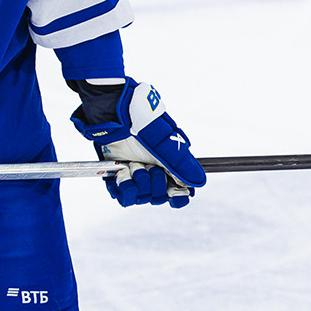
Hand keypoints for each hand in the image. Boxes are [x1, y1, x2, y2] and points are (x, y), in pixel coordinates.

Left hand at [71, 79, 205, 207]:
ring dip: (137, 183)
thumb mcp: (164, 142)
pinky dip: (122, 187)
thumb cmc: (140, 121)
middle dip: (154, 184)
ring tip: (132, 165)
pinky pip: (122, 196)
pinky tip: (122, 173)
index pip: (179, 191)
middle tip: (148, 167)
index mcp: (169, 164)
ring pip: (141, 198)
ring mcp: (135, 174)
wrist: (110, 113)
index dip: (178, 196)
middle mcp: (153, 171)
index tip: (173, 194)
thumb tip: (200, 181)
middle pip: (159, 197)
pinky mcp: (117, 177)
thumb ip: (181, 164)